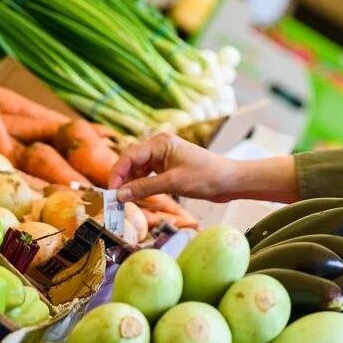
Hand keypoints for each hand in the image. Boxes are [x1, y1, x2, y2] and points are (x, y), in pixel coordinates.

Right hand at [108, 133, 236, 202]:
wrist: (231, 181)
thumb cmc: (207, 177)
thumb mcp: (174, 183)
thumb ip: (145, 188)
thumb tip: (120, 195)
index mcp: (160, 143)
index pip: (129, 155)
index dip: (117, 173)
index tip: (111, 192)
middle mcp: (159, 146)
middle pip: (131, 160)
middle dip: (122, 178)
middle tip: (116, 199)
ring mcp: (164, 157)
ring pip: (138, 168)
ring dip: (131, 183)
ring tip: (126, 199)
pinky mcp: (168, 168)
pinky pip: (147, 175)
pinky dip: (141, 184)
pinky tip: (138, 195)